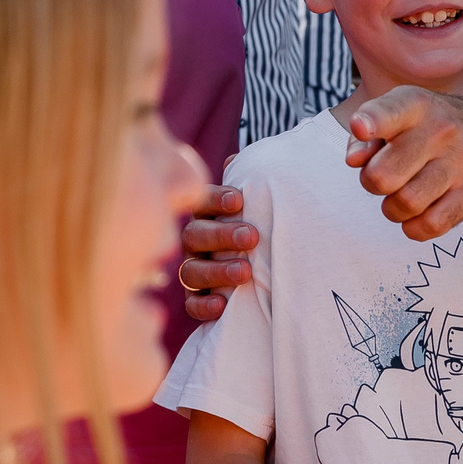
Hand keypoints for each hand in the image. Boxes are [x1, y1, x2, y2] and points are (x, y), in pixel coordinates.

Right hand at [177, 177, 257, 324]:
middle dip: (222, 235)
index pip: (202, 202)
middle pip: (195, 235)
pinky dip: (204, 305)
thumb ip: (251, 183)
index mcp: (208, 215)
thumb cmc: (262, 225)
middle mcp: (195, 242)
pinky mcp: (198, 299)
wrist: (270, 265)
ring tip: (246, 272)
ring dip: (217, 270)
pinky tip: (221, 305)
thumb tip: (239, 158)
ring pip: (192, 270)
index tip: (239, 200)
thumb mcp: (261, 204)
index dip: (215, 199)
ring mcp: (195, 270)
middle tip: (251, 237)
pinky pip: (192, 304)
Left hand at [345, 87, 462, 241]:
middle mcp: (440, 131)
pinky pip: (432, 224)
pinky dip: (415, 228)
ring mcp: (460, 163)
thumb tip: (355, 161)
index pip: (390, 112)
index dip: (370, 122)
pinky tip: (416, 216)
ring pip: (406, 203)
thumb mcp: (398, 117)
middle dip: (373, 184)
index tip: (362, 128)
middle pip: (384, 175)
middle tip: (382, 180)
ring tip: (400, 198)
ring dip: (393, 209)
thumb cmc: (429, 129)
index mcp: (416, 106)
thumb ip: (365, 137)